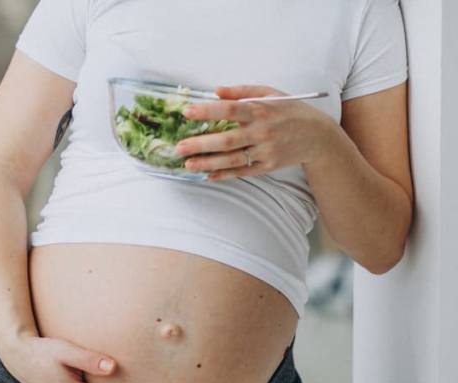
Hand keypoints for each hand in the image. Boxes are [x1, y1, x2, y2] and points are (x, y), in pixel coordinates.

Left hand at [175, 84, 335, 180]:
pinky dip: (224, 175)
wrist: (318, 137)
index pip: (230, 110)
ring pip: (232, 160)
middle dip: (201, 144)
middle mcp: (263, 132)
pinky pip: (242, 172)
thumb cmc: (290, 111)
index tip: (187, 112)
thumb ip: (242, 91)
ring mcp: (265, 152)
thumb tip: (216, 91)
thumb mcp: (270, 93)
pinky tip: (207, 176)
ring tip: (187, 164)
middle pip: (227, 140)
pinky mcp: (268, 167)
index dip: (207, 111)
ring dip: (208, 163)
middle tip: (179, 147)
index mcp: (261, 110)